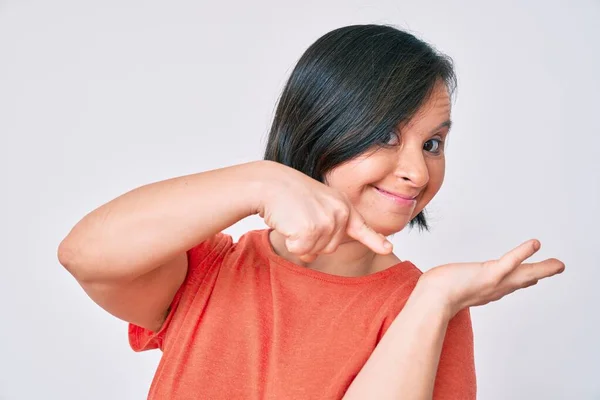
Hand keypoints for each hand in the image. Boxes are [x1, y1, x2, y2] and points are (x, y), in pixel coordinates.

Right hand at [256, 162, 391, 261]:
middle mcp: (340, 212)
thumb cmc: (286, 194)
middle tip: (298, 218)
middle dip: (312, 241)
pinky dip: (290, 242)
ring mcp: (327, 221)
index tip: (387, 249)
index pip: (361, 226)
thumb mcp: (313, 204)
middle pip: (330, 248)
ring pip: (315, 251)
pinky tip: (286, 222)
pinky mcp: (312, 229)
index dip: (375, 240)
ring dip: (299, 242)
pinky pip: (301, 250)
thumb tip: (313, 255)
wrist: (268, 183)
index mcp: (342, 204)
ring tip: (292, 218)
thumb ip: (323, 226)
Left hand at [419, 239, 564, 317]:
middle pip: (520, 281)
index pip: (506, 285)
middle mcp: (492, 290)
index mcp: (483, 291)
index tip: (533, 278)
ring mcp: (493, 283)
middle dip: (539, 274)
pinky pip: (509, 262)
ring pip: (522, 274)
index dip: (521, 280)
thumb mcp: (445, 287)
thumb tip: (435, 283)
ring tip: (558, 264)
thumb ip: (446, 286)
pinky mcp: (490, 275)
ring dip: (542, 268)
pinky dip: (522, 253)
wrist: (430, 301)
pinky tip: (534, 244)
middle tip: (557, 267)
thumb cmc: (432, 294)